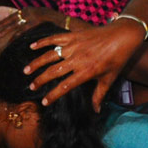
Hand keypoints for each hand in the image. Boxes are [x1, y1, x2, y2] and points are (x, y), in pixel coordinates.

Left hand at [0, 6, 65, 38]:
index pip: (13, 15)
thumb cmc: (55, 21)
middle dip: (3, 25)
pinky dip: (17, 36)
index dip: (4, 20)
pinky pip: (24, 30)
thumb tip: (28, 27)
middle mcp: (29, 11)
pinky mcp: (36, 22)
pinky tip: (11, 41)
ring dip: (6, 31)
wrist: (65, 20)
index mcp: (29, 9)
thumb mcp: (42, 18)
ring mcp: (32, 16)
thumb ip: (34, 21)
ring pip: (16, 25)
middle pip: (12, 19)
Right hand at [23, 20, 146, 110]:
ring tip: (26, 70)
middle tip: (31, 86)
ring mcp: (74, 46)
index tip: (44, 102)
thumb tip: (96, 111)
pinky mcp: (73, 35)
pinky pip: (55, 38)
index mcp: (86, 72)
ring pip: (50, 56)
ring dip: (36, 63)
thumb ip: (99, 95)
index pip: (65, 86)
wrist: (122, 36)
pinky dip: (43, 42)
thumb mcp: (109, 79)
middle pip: (53, 72)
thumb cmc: (117, 59)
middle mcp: (77, 59)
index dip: (53, 95)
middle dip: (40, 80)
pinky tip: (32, 46)